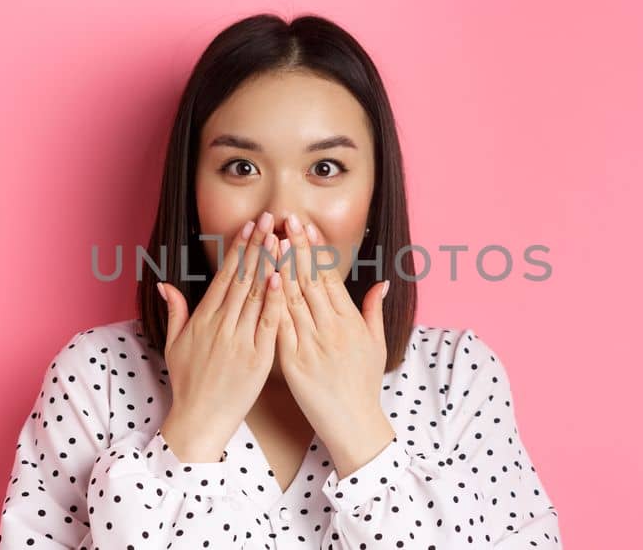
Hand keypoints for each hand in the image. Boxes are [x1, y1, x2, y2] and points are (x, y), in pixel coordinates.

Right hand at [155, 212, 287, 461]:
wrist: (199, 420)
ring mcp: (238, 342)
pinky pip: (267, 325)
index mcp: (203, 320)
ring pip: (255, 296)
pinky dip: (274, 302)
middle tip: (269, 219)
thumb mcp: (175, 345)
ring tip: (280, 238)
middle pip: (241, 279)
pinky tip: (282, 279)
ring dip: (268, 265)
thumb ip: (175, 312)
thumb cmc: (189, 383)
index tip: (250, 226)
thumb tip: (166, 284)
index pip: (223, 276)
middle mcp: (220, 326)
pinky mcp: (256, 360)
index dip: (238, 249)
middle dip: (256, 247)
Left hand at [273, 213, 396, 476]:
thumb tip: (380, 283)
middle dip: (296, 247)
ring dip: (280, 267)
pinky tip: (261, 283)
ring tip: (270, 240)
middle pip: (310, 280)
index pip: (329, 277)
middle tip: (284, 219)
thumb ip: (373, 312)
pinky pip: (280, 327)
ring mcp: (313, 344)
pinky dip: (271, 304)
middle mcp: (332, 328)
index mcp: (350, 321)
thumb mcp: (376, 346)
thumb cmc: (363, 385)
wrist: (354, 424)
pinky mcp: (294, 362)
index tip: (305, 226)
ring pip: (293, 298)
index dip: (316, 250)